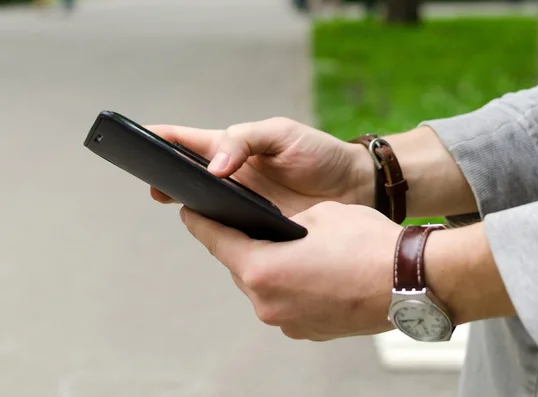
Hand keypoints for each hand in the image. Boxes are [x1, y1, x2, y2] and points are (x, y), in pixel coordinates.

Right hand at [146, 117, 374, 215]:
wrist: (354, 185)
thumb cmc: (319, 152)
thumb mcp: (282, 134)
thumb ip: (246, 141)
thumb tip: (214, 167)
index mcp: (234, 150)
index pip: (189, 142)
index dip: (162, 139)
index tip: (136, 140)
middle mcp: (233, 178)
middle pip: (188, 177)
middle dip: (165, 177)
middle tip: (151, 184)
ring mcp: (244, 205)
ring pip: (206, 208)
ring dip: (189, 207)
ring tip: (173, 207)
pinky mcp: (259, 230)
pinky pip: (231, 233)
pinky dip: (218, 234)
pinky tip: (213, 236)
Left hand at [179, 201, 400, 339]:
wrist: (412, 282)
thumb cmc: (368, 245)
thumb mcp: (318, 215)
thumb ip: (282, 223)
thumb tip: (274, 230)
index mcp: (262, 270)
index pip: (215, 241)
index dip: (201, 222)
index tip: (191, 212)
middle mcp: (268, 304)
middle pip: (238, 267)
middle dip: (241, 245)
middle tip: (249, 226)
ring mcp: (288, 323)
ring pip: (262, 287)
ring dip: (267, 268)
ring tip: (288, 249)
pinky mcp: (307, 331)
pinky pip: (284, 303)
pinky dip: (288, 286)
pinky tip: (309, 272)